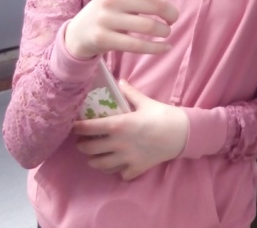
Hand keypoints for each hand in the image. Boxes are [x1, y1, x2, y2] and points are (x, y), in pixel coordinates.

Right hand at [65, 0, 194, 58]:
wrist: (80, 31)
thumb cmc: (112, 9)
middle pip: (154, 6)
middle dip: (171, 14)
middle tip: (173, 19)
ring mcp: (106, 20)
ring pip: (149, 27)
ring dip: (165, 32)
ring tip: (166, 32)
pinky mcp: (104, 39)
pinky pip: (138, 46)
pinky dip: (157, 48)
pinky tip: (165, 47)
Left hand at [72, 80, 188, 180]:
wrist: (183, 133)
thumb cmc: (163, 115)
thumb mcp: (145, 102)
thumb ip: (129, 93)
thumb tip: (119, 81)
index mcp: (119, 125)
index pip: (89, 128)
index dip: (77, 127)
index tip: (74, 126)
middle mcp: (119, 144)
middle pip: (89, 150)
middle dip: (82, 146)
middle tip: (83, 142)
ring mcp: (127, 158)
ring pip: (100, 165)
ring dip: (94, 161)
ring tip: (95, 156)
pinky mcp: (137, 168)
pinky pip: (121, 175)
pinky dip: (117, 171)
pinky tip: (119, 165)